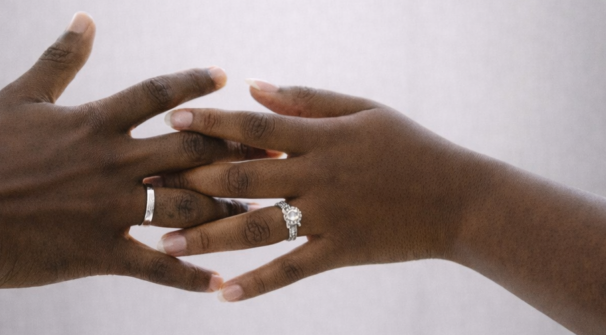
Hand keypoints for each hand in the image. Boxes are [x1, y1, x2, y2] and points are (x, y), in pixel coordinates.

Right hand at [0, 13, 271, 290]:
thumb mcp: (20, 96)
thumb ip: (60, 59)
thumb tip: (85, 18)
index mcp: (95, 123)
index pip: (157, 94)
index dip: (195, 83)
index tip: (226, 78)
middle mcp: (113, 162)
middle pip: (189, 148)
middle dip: (235, 148)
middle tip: (272, 149)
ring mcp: (111, 207)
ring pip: (186, 203)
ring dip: (227, 206)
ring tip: (262, 210)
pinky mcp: (101, 251)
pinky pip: (156, 265)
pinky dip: (190, 275)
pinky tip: (220, 282)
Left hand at [154, 80, 495, 300]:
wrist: (459, 200)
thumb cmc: (410, 147)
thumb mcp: (363, 110)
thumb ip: (306, 100)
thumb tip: (253, 86)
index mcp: (323, 137)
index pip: (256, 125)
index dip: (213, 121)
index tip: (171, 120)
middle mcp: (319, 176)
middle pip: (244, 176)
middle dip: (192, 180)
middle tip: (146, 185)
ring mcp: (329, 218)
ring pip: (257, 228)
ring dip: (208, 236)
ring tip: (165, 243)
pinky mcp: (340, 252)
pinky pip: (291, 270)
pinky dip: (257, 283)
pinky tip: (222, 293)